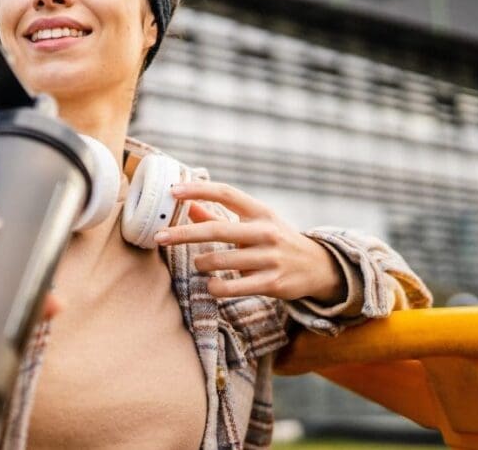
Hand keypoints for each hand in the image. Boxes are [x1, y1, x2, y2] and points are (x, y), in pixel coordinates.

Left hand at [153, 182, 345, 303]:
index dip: (199, 190)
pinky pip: (232, 287)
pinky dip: (215, 286)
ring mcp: (270, 258)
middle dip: (182, 234)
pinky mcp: (272, 283)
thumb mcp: (254, 223)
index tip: (174, 192)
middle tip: (159, 237)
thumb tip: (187, 205)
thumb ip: (219, 216)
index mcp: (260, 212)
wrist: (317, 267)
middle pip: (216, 230)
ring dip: (201, 263)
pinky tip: (212, 284)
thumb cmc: (275, 241)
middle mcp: (266, 232)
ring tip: (198, 264)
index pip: (226, 193)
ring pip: (220, 261)